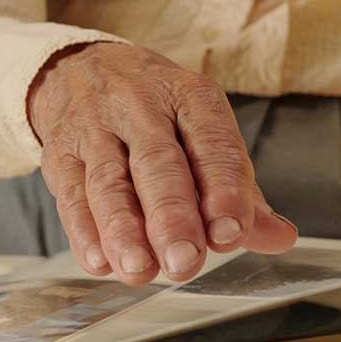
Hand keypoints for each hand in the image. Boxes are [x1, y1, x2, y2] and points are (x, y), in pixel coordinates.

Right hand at [28, 42, 296, 284]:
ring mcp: (95, 130)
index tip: (230, 234)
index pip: (212, 144)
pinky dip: (83, 232)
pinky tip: (100, 262)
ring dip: (124, 231)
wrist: (80, 71)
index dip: (223, 191)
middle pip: (157, 164)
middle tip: (186, 261)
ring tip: (140, 270)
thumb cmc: (157, 114)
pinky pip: (71, 196)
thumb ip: (240, 192)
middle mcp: (141, 108)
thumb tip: (280, 238)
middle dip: (171, 216)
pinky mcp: (60, 155)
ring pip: (109, 183)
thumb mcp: (203, 133)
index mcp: (190, 97)